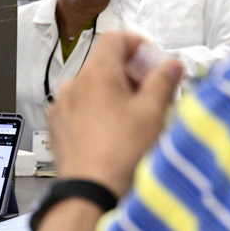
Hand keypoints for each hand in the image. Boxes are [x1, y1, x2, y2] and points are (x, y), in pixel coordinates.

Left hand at [48, 32, 182, 196]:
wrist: (90, 192)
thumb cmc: (120, 154)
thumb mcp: (153, 113)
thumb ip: (164, 81)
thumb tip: (170, 65)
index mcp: (96, 74)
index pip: (115, 38)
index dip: (138, 44)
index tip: (153, 60)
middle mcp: (73, 86)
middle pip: (104, 64)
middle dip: (131, 73)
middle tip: (153, 92)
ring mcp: (62, 107)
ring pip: (92, 88)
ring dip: (115, 93)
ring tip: (135, 117)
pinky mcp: (59, 128)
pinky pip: (80, 108)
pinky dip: (98, 111)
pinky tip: (115, 132)